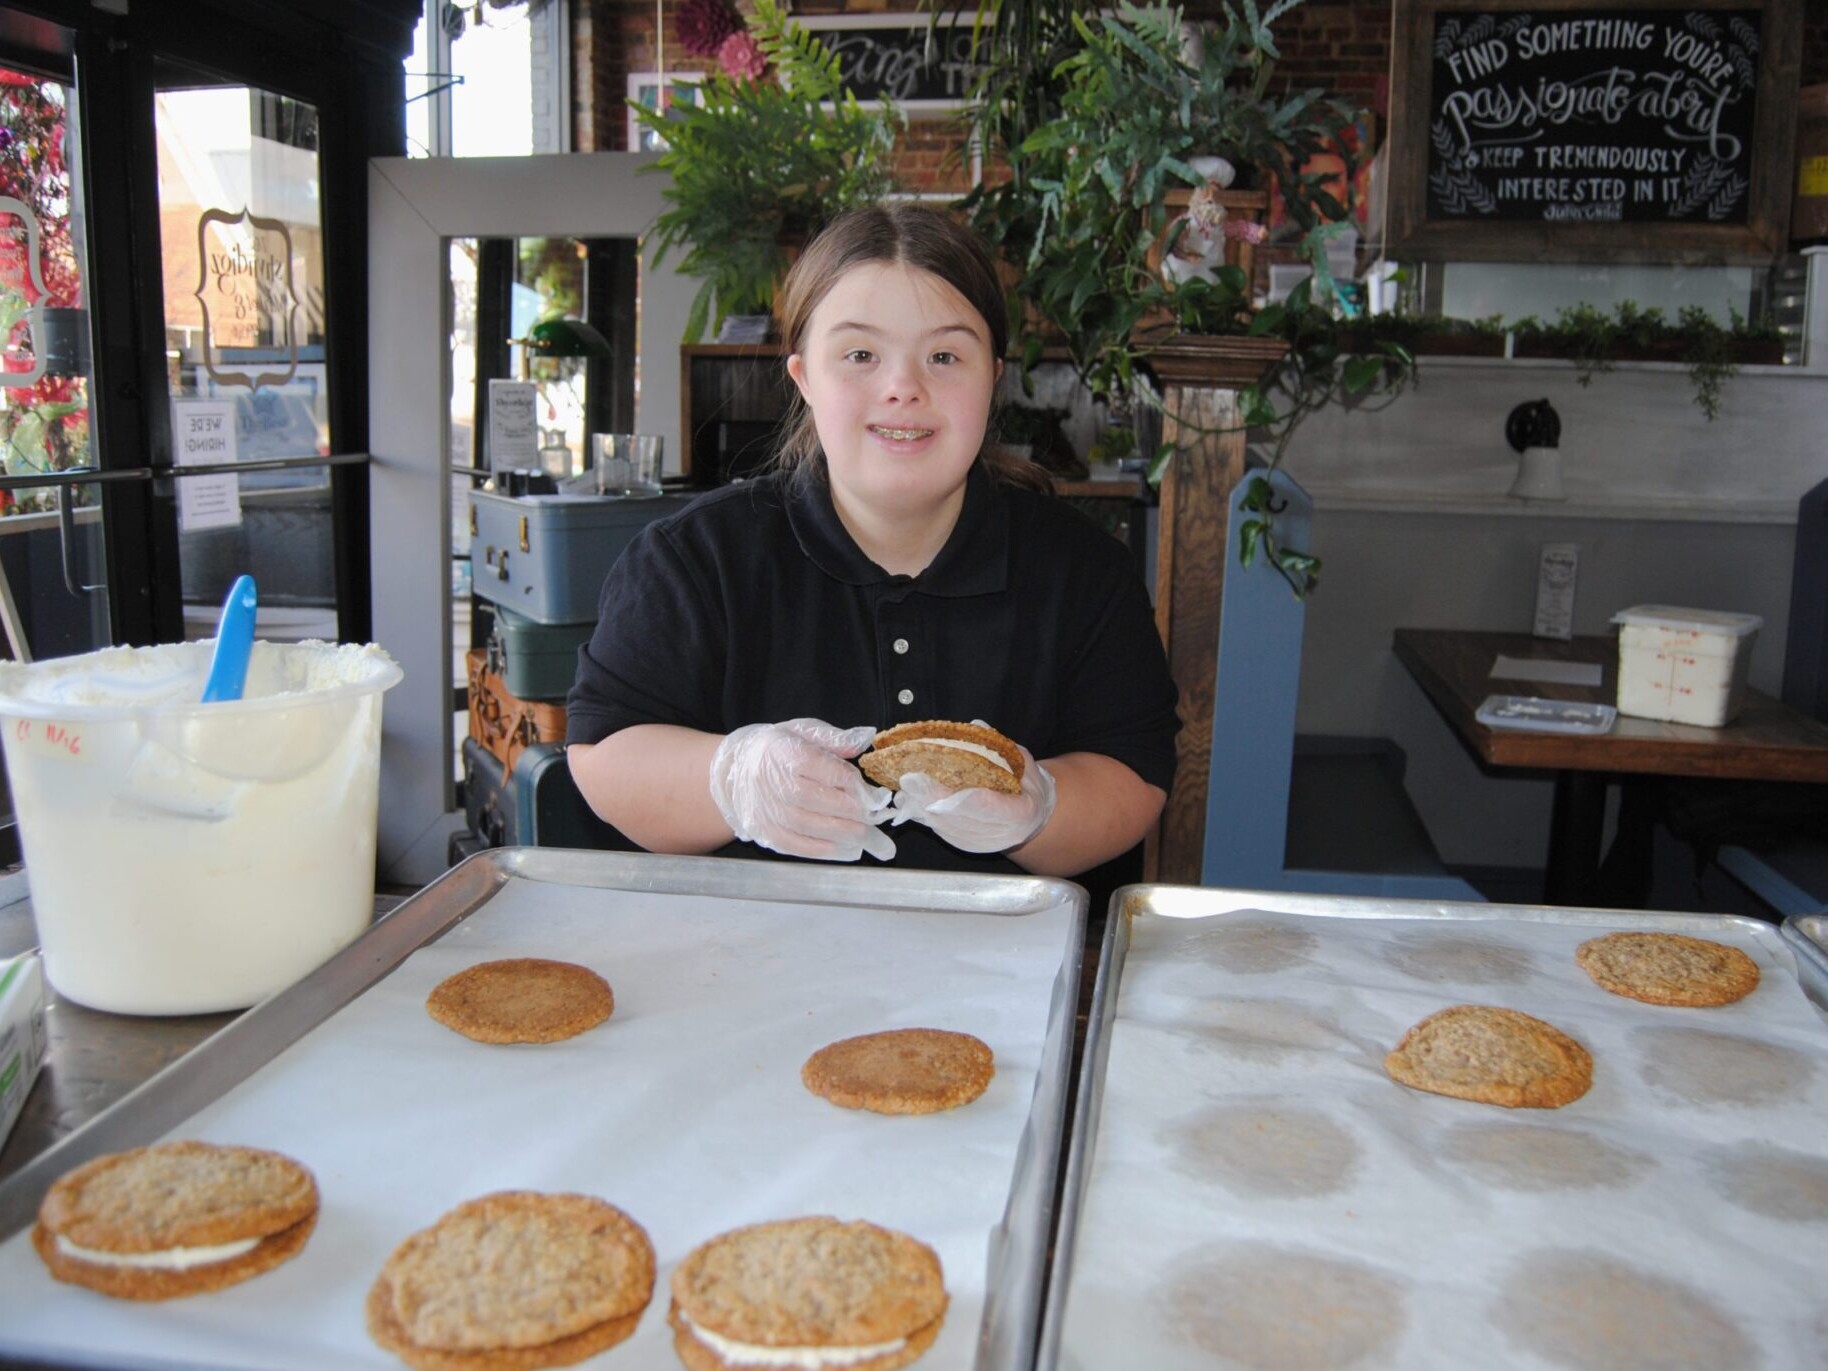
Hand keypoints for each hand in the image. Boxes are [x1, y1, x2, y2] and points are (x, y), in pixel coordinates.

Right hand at [709, 718, 895, 861]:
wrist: (734, 771)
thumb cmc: (777, 749)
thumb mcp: (802, 731)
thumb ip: (833, 739)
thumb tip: (863, 741)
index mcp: (783, 751)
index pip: (821, 767)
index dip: (850, 782)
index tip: (871, 794)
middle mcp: (770, 780)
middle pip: (813, 799)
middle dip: (849, 812)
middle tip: (873, 819)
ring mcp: (765, 809)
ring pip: (806, 826)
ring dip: (840, 834)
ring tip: (866, 837)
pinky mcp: (764, 831)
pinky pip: (794, 845)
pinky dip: (822, 850)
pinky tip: (845, 849)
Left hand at [889, 744, 1056, 853]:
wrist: (1030, 820)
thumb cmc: (1026, 787)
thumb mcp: (1022, 762)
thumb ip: (1000, 747)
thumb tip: (975, 725)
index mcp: (1021, 813)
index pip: (991, 808)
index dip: (964, 799)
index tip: (940, 786)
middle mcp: (999, 834)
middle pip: (959, 819)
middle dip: (931, 799)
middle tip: (910, 779)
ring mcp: (980, 843)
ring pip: (945, 827)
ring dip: (921, 806)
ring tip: (904, 786)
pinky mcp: (964, 845)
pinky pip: (939, 830)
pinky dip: (922, 813)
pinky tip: (908, 798)